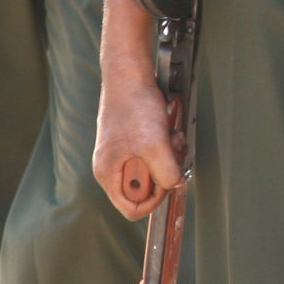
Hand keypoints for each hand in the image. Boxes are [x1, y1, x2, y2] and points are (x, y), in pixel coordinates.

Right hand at [94, 67, 180, 220]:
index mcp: (109, 174)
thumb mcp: (154, 144)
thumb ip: (166, 172)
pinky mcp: (135, 140)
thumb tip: (175, 185)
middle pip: (147, 188)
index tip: (168, 180)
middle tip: (170, 150)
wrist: (131, 74)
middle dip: (165, 170)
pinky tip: (168, 128)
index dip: (155, 200)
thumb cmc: (134, 106)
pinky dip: (166, 142)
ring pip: (155, 169)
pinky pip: (156, 152)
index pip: (132, 209)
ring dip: (169, 154)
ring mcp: (124, 153)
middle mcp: (114, 167)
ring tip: (170, 135)